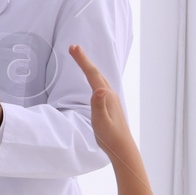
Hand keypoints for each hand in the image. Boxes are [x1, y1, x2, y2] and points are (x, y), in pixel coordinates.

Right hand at [69, 44, 133, 159]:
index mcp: (106, 96)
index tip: (73, 48)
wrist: (122, 147)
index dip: (82, 60)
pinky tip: (92, 80)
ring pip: (99, 78)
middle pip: (96, 72)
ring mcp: (110, 99)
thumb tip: (99, 89)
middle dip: (84, 60)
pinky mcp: (109, 104)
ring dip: (89, 67)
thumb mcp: (101, 121)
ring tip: (80, 59)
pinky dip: (93, 77)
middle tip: (74, 48)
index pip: (92, 74)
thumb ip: (99, 105)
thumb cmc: (109, 136)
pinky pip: (100, 84)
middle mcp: (109, 94)